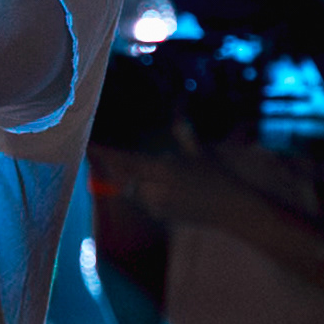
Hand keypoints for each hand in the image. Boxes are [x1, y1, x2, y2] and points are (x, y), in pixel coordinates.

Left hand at [88, 135, 242, 228]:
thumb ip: (183, 132)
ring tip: (144, 175)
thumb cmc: (217, 175)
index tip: (91, 146)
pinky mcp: (163, 217)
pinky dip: (144, 195)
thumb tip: (181, 106)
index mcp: (163, 169)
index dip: (106, 154)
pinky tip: (160, 191)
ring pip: (133, 191)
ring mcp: (158, 205)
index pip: (127, 160)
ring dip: (132, 182)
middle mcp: (156, 188)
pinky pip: (145, 204)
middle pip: (124, 177)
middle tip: (106, 158)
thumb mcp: (199, 151)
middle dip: (116, 168)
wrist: (232, 209)